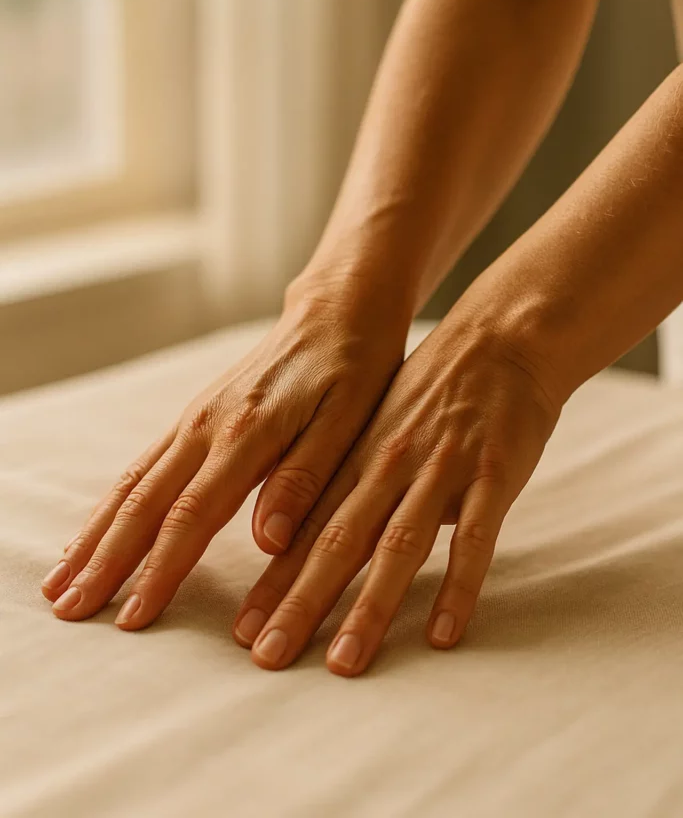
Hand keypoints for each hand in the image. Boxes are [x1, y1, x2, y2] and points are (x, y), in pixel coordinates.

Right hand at [41, 280, 408, 628]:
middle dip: (104, 561)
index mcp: (245, 433)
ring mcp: (195, 420)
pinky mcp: (195, 418)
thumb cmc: (351, 372)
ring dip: (95, 534)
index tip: (131, 618)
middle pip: (143, 503)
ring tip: (60, 581)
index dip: (159, 569)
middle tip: (69, 610)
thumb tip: (267, 542)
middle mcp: (207, 426)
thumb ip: (305, 479)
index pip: (191, 515)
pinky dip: (112, 505)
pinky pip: (142, 466)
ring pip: (132, 484)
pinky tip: (97, 530)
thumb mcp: (347, 422)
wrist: (335, 314)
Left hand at [233, 299, 562, 674]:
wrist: (500, 339)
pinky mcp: (492, 474)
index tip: (242, 630)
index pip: (304, 527)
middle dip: (300, 601)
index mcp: (356, 456)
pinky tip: (444, 635)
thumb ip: (345, 483)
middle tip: (267, 656)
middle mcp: (387, 465)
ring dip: (369, 605)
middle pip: (337, 541)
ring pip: (398, 545)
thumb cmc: (431, 391)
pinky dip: (459, 586)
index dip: (273, 579)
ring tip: (344, 661)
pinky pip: (476, 538)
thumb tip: (303, 540)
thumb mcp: (376, 427)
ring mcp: (440, 469)